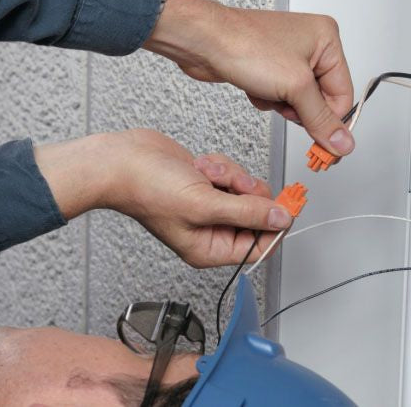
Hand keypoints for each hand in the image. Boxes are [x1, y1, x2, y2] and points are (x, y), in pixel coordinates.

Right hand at [34, 129, 290, 267]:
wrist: (122, 160)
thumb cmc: (147, 189)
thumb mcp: (204, 205)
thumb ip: (247, 213)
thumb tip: (281, 219)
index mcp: (209, 249)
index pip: (259, 247)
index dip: (275, 226)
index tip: (288, 204)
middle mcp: (211, 230)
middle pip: (256, 215)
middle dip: (247, 193)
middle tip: (233, 185)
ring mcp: (208, 205)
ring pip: (245, 190)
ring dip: (230, 176)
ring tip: (206, 174)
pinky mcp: (206, 183)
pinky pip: (231, 174)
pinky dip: (220, 166)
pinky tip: (198, 166)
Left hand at [144, 0, 354, 157]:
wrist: (203, 43)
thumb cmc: (244, 45)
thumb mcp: (294, 87)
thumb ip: (321, 118)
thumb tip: (342, 142)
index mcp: (327, 40)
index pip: (343, 94)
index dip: (333, 122)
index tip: (327, 149)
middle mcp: (311, 45)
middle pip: (321, 99)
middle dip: (300, 109)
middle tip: (286, 108)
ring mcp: (288, 56)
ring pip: (298, 101)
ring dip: (281, 105)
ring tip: (267, 90)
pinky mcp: (269, 67)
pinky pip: (279, 96)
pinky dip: (267, 99)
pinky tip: (255, 88)